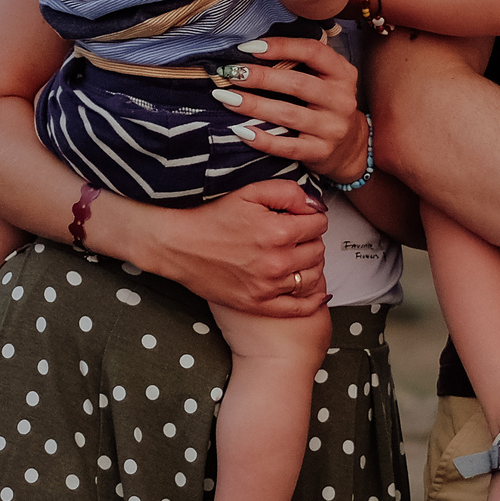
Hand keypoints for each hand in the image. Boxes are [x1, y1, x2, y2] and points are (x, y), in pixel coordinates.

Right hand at [145, 178, 330, 316]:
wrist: (179, 246)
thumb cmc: (212, 218)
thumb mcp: (250, 192)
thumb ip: (289, 193)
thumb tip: (316, 206)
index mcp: (278, 232)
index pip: (319, 225)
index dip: (312, 218)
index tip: (301, 218)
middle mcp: (277, 262)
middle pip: (318, 250)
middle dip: (311, 240)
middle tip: (296, 236)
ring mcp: (268, 287)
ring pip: (313, 276)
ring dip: (311, 265)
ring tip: (297, 256)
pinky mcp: (259, 304)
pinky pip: (300, 308)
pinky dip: (314, 299)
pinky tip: (317, 292)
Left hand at [216, 32, 370, 184]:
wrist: (348, 147)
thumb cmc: (326, 105)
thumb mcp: (325, 79)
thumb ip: (301, 63)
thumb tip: (253, 50)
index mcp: (343, 74)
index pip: (313, 52)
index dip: (281, 46)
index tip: (249, 47)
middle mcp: (342, 100)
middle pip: (298, 84)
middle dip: (260, 77)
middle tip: (232, 73)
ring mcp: (333, 128)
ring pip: (288, 115)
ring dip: (254, 105)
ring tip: (227, 98)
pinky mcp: (321, 152)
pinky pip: (287, 147)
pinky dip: (262, 139)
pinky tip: (241, 130)